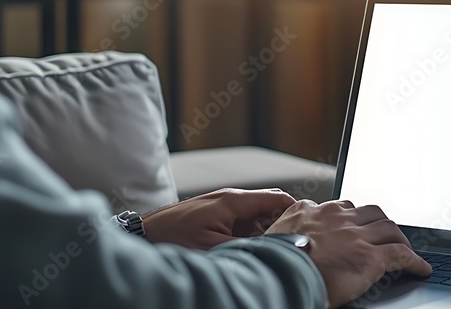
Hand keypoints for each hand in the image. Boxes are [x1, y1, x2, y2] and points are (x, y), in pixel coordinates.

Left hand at [143, 188, 294, 249]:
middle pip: (270, 206)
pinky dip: (249, 235)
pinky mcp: (213, 215)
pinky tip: (246, 251)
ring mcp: (221, 205)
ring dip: (264, 232)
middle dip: (282, 225)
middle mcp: (230, 198)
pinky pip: (240, 222)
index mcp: (235, 201)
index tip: (308, 230)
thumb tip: (277, 247)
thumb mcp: (216, 248)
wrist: (142, 236)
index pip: (279, 199)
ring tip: (268, 252)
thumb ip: (250, 246)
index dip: (297, 213)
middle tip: (289, 245)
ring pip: (255, 216)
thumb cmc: (173, 239)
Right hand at [266, 200, 431, 307]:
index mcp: (312, 211)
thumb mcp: (274, 235)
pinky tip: (421, 268)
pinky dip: (415, 261)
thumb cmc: (271, 262)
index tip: (355, 226)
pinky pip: (401, 254)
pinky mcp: (370, 256)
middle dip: (380, 223)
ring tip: (405, 249)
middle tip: (385, 235)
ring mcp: (356, 235)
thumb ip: (287, 226)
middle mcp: (337, 217)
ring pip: (390, 228)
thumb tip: (286, 232)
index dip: (353, 218)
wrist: (278, 275)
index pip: (341, 207)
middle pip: (371, 212)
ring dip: (399, 239)